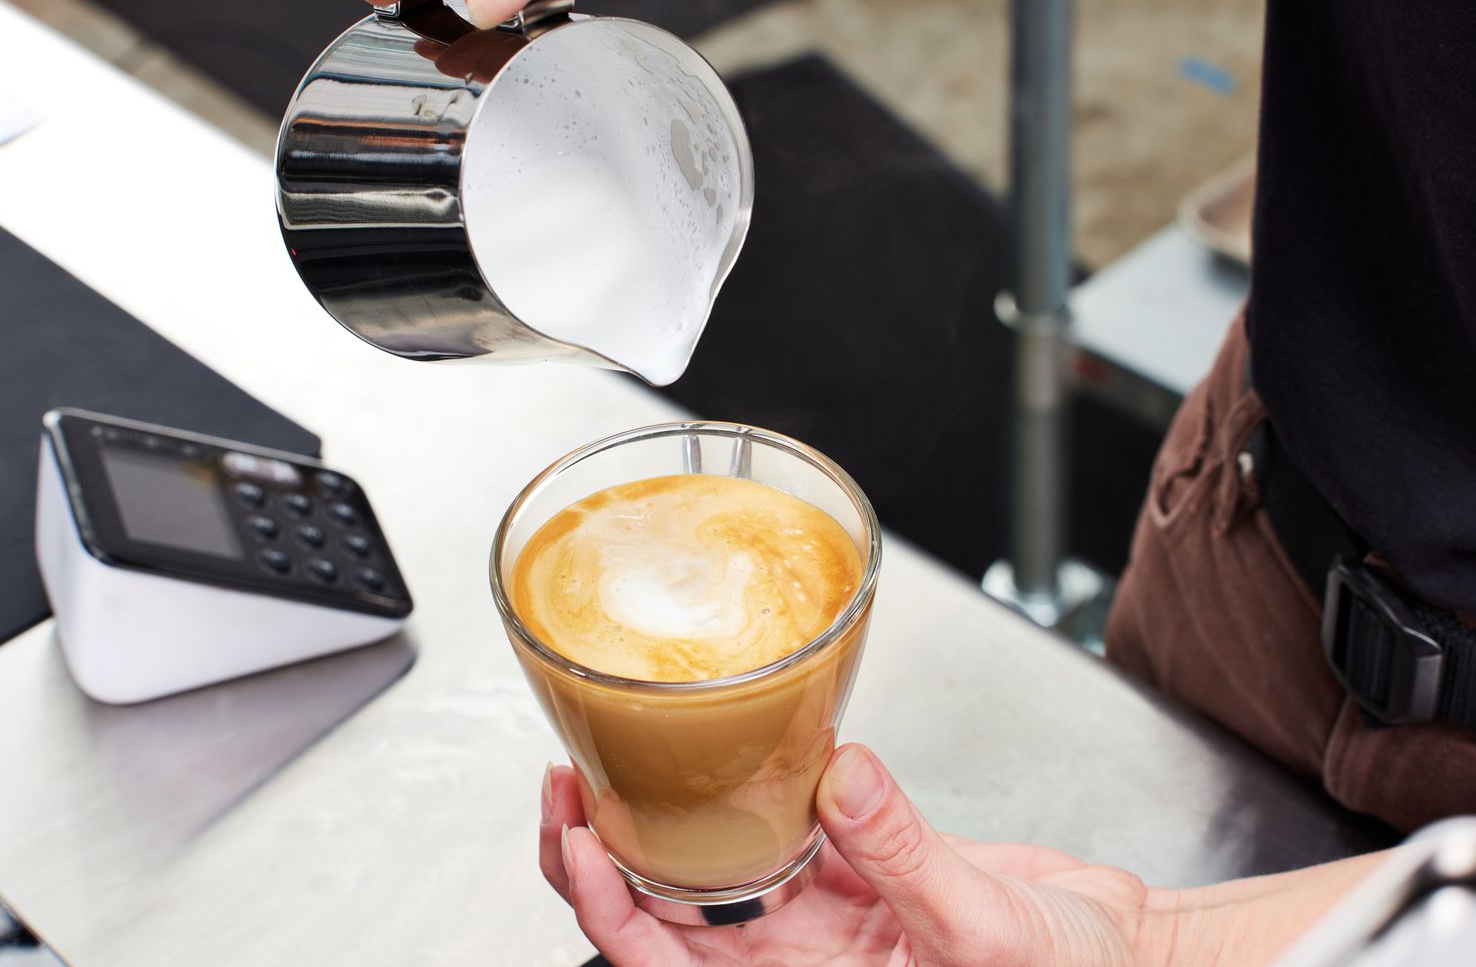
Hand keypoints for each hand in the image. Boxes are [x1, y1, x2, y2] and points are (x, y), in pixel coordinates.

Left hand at [538, 744, 1178, 966]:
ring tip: (614, 755)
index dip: (610, 909)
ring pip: (707, 870)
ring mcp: (818, 912)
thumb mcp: (984, 930)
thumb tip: (838, 776)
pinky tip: (721, 747)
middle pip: (662, 916)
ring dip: (659, 819)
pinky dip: (748, 789)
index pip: (668, 964)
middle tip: (570, 780)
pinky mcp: (852, 866)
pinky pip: (782, 827)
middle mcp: (792, 960)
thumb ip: (907, 855)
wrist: (1122, 954)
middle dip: (604, 855)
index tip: (584, 839)